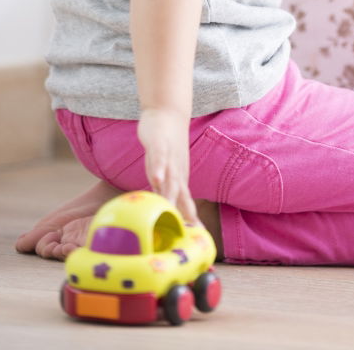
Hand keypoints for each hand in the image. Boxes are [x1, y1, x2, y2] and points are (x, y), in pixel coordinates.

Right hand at [137, 107, 199, 224]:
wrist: (167, 112)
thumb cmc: (166, 147)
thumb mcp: (166, 171)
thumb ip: (164, 190)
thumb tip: (162, 212)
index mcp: (179, 180)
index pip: (186, 204)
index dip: (190, 221)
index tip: (197, 240)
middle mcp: (176, 171)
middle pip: (180, 195)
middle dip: (183, 213)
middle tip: (187, 232)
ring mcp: (168, 157)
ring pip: (170, 178)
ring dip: (170, 194)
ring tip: (169, 208)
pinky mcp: (158, 144)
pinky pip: (158, 157)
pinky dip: (158, 167)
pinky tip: (156, 177)